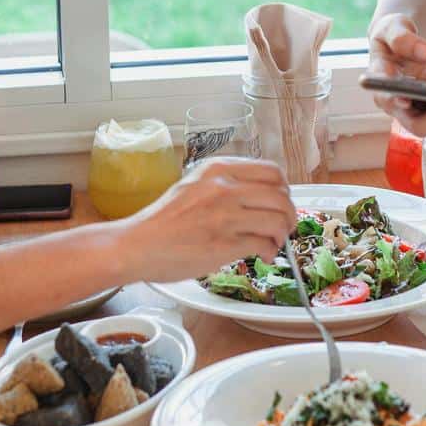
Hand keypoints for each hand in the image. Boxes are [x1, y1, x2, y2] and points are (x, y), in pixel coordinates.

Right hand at [120, 158, 295, 282]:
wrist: (137, 245)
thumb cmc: (162, 221)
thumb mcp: (193, 186)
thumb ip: (224, 184)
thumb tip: (259, 195)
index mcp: (217, 169)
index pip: (272, 171)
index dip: (283, 190)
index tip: (280, 203)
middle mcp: (224, 187)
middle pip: (281, 196)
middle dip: (289, 215)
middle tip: (284, 227)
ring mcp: (226, 215)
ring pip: (278, 220)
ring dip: (282, 235)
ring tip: (273, 244)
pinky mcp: (225, 243)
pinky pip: (265, 244)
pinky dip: (270, 251)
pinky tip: (263, 256)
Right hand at [367, 13, 425, 136]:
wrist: (400, 45)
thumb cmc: (393, 36)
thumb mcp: (392, 27)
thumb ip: (403, 38)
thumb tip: (424, 53)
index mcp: (381, 84)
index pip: (387, 99)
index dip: (397, 103)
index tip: (409, 100)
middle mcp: (396, 106)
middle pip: (417, 126)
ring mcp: (415, 113)